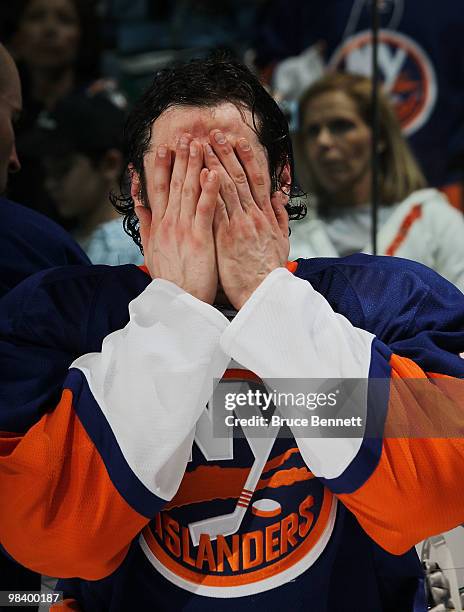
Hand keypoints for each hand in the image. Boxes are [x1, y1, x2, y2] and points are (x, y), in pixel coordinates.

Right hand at [134, 134, 219, 303]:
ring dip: (193, 166)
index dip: (160, 167)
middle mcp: (168, 223)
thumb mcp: (151, 250)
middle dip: (178, 158)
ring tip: (198, 144)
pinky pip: (204, 210)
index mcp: (159, 225)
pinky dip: (208, 190)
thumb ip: (147, 225)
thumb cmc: (170, 278)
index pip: (158, 190)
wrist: (178, 302)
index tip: (163, 147)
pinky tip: (213, 173)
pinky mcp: (198, 239)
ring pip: (188, 191)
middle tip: (184, 135)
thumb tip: (140, 205)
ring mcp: (183, 229)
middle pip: (172, 184)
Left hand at [204, 130, 289, 308]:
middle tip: (214, 133)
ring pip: (226, 188)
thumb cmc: (269, 270)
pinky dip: (209, 190)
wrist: (263, 293)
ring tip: (202, 146)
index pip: (257, 179)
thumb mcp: (282, 241)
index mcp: (266, 215)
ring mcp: (240, 224)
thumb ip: (279, 216)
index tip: (238, 141)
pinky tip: (200, 174)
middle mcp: (254, 215)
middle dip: (226, 154)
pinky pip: (216, 208)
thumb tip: (279, 195)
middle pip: (240, 178)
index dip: (247, 158)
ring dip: (213, 164)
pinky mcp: (227, 237)